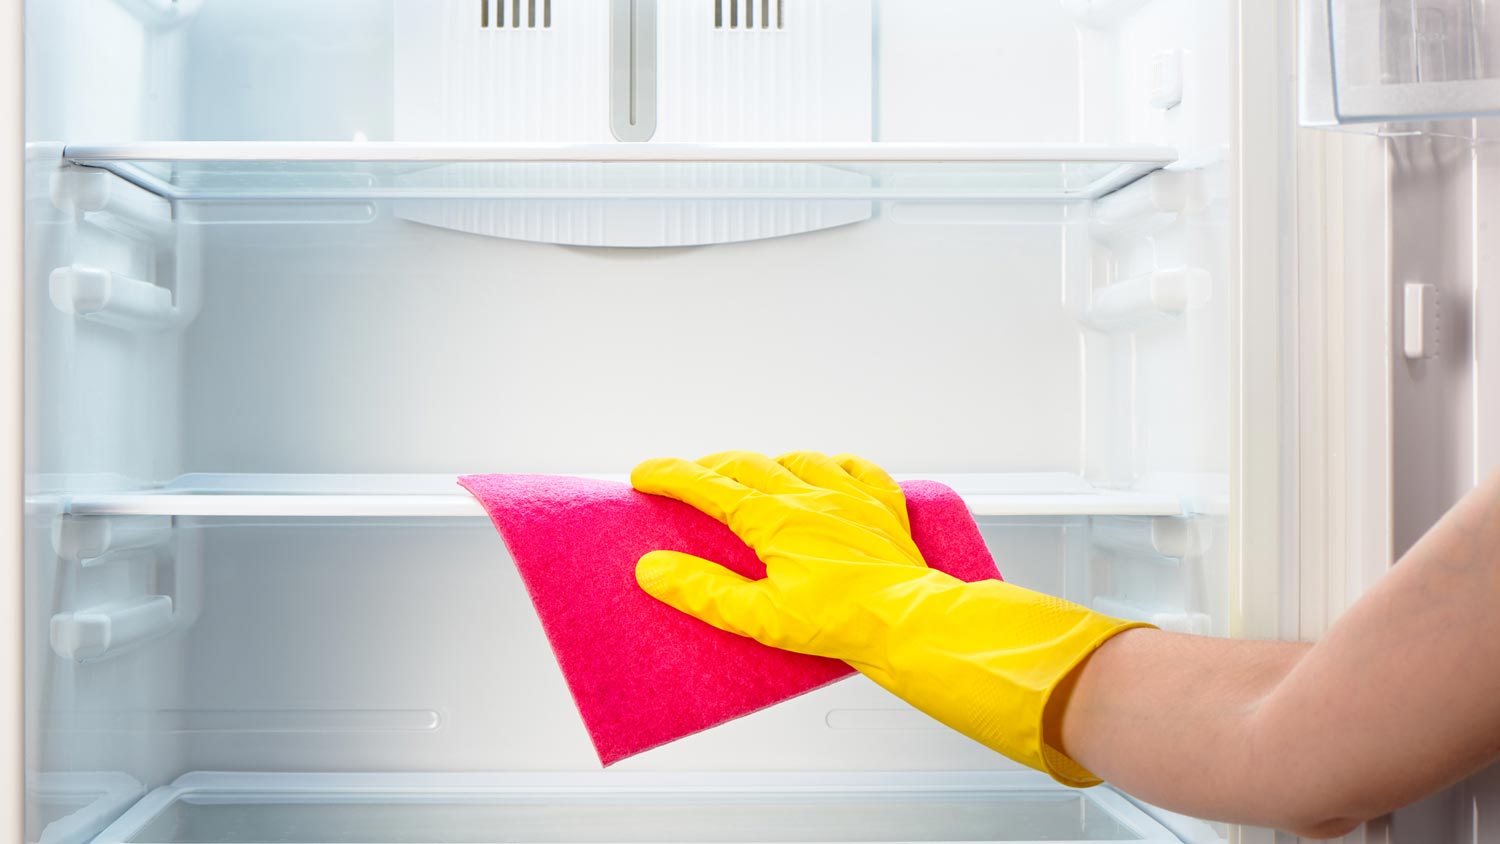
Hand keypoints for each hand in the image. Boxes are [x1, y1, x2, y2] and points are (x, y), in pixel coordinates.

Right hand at [633, 450, 1149, 786]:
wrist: (911, 622)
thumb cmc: (841, 623)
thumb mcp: (760, 617)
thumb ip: (703, 591)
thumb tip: (652, 570)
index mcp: (775, 516)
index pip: (708, 484)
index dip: (670, 476)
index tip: (642, 475)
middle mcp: (810, 493)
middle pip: (746, 465)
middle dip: (710, 469)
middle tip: (689, 480)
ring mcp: (850, 495)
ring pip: (799, 460)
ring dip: (768, 465)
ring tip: (753, 477)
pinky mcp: (883, 505)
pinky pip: (856, 468)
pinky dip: (833, 466)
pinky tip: (827, 474)